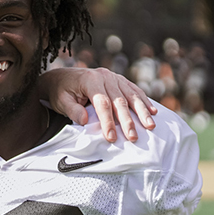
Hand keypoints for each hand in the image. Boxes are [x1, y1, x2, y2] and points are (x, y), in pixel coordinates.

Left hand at [41, 67, 156, 142]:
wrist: (62, 77)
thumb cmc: (61, 91)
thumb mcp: (61, 101)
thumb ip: (72, 110)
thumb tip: (85, 120)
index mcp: (89, 80)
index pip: (102, 104)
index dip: (108, 121)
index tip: (111, 137)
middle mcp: (104, 76)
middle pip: (119, 101)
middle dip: (127, 121)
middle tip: (133, 137)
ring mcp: (113, 77)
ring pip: (130, 95)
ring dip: (142, 112)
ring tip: (150, 126)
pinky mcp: (119, 80)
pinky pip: (134, 90)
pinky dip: (144, 101)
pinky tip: (153, 112)